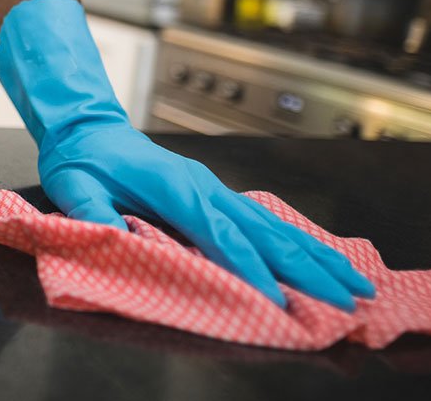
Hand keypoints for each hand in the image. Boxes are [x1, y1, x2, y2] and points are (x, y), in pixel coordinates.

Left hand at [38, 121, 373, 308]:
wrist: (89, 126)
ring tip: (357, 285)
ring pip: (275, 226)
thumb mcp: (72, 184)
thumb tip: (109, 236)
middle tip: (348, 302)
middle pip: (264, 233)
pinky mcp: (217, 193)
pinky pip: (266, 220)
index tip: (275, 304)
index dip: (248, 270)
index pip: (218, 235)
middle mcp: (204, 186)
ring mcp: (215, 188)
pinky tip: (325, 260)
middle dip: (307, 270)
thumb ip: (91, 210)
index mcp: (173, 187)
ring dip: (317, 257)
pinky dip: (300, 241)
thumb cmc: (81, 160)